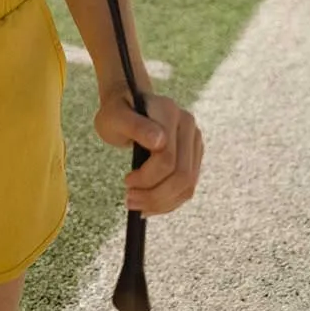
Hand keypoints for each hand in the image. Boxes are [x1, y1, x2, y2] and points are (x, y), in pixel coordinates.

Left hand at [94, 87, 202, 216]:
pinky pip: (187, 186)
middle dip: (155, 195)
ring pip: (188, 185)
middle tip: (130, 201)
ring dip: (163, 202)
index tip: (126, 182)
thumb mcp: (114, 117)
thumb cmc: (117, 112)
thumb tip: (159, 141)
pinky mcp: (194, 155)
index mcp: (168, 112)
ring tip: (138, 205)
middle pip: (182, 175)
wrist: (127, 104)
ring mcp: (194, 140)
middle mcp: (187, 125)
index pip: (166, 158)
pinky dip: (169, 200)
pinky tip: (150, 203)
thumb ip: (135, 126)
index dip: (147, 177)